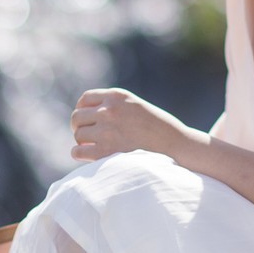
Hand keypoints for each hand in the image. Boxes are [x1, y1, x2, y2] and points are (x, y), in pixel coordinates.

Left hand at [70, 88, 193, 162]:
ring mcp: (107, 130)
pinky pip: (78, 151)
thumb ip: (114, 107)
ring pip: (78, 134)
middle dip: (80, 127)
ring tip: (94, 147)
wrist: (176, 146)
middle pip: (77, 117)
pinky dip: (80, 154)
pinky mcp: (106, 151)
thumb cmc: (159, 129)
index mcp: (117, 96)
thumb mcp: (136, 107)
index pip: (85, 99)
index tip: (88, 121)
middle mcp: (109, 110)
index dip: (83, 111)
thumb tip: (89, 118)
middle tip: (89, 137)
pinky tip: (88, 156)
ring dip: (82, 141)